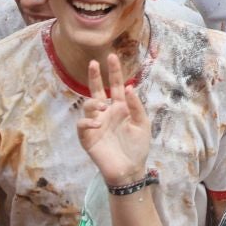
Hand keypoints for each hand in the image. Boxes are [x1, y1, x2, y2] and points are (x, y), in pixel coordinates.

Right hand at [76, 54, 151, 186]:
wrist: (130, 169)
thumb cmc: (137, 146)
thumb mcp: (142, 123)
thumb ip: (135, 106)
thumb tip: (129, 86)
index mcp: (121, 108)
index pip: (116, 86)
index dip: (114, 72)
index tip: (112, 56)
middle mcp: (107, 113)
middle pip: (97, 90)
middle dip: (95, 77)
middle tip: (94, 62)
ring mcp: (96, 124)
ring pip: (88, 106)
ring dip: (93, 103)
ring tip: (102, 106)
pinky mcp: (87, 137)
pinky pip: (82, 125)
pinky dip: (88, 121)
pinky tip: (97, 124)